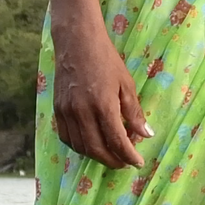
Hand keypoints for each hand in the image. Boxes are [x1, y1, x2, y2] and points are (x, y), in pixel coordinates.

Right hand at [51, 22, 151, 167]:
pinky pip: (67, 138)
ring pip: (81, 147)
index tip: (138, 162)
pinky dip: (80, 146)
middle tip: (125, 163)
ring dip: (96, 156)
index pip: (117, 141)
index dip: (129, 156)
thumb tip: (146, 134)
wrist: (77, 42)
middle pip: (97, 149)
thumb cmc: (106, 60)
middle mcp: (82, 112)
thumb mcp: (126, 84)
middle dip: (113, 161)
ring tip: (110, 154)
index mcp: (103, 105)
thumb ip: (135, 112)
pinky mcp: (57, 110)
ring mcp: (67, 112)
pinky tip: (91, 144)